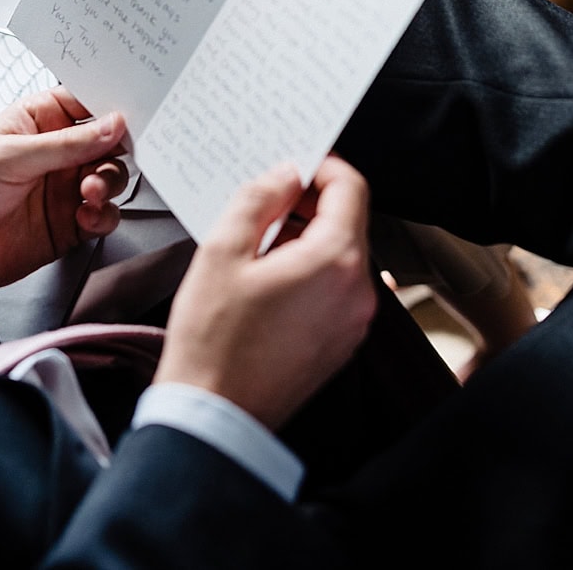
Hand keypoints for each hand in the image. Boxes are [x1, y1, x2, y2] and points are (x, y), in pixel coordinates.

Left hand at [0, 87, 127, 291]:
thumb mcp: (10, 157)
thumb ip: (67, 144)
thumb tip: (114, 124)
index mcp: (36, 121)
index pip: (85, 102)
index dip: (111, 105)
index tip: (136, 111)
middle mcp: (54, 152)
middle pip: (106, 143)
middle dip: (116, 150)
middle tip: (107, 160)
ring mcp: (62, 189)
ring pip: (110, 178)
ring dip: (109, 183)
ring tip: (89, 192)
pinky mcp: (67, 224)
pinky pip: (102, 216)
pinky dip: (104, 216)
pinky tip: (87, 217)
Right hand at [154, 156, 376, 429]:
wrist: (217, 412)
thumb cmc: (214, 338)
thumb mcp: (222, 251)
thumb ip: (257, 200)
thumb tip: (283, 175)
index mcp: (336, 262)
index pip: (351, 189)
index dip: (323, 165)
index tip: (294, 159)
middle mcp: (359, 291)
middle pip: (349, 221)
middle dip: (310, 200)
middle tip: (266, 193)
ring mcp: (355, 320)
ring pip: (342, 255)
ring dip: (307, 234)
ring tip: (257, 236)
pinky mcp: (342, 340)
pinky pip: (336, 286)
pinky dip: (310, 267)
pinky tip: (266, 273)